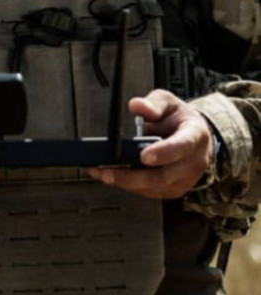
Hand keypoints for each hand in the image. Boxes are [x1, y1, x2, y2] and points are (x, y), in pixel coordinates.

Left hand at [88, 89, 213, 198]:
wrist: (194, 137)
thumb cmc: (178, 119)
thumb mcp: (168, 102)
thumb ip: (153, 103)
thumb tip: (136, 106)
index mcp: (194, 136)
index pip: (181, 146)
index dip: (163, 153)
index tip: (144, 156)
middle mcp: (193, 162)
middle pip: (163, 176)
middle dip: (133, 176)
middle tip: (108, 171)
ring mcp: (183, 180)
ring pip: (153, 187)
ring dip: (124, 182)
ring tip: (100, 172)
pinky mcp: (171, 190)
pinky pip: (148, 191)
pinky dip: (126, 185)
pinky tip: (108, 175)